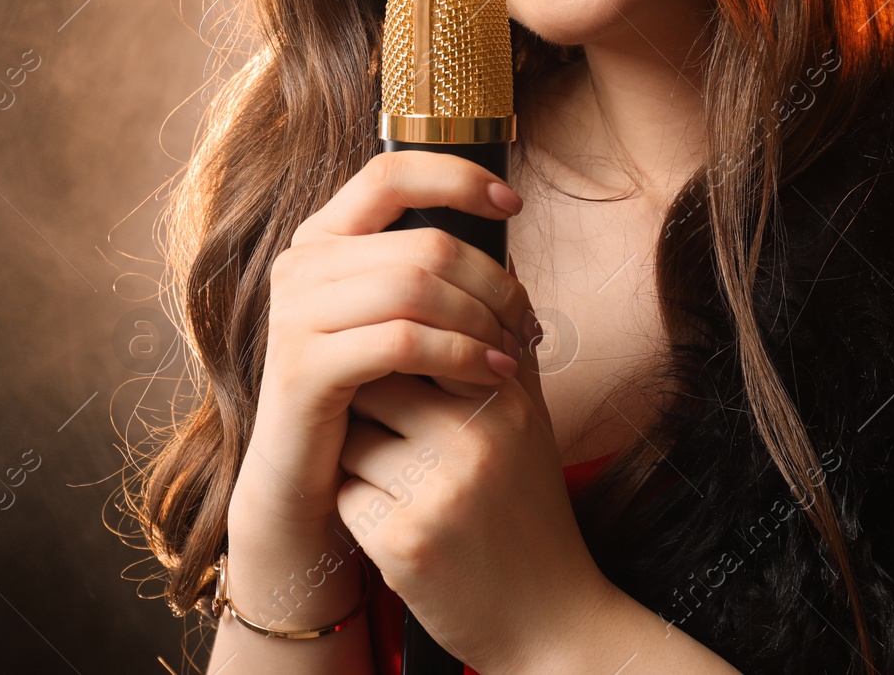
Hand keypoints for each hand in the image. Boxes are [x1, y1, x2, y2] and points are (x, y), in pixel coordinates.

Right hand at [226, 150, 533, 579]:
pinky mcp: (306, 367)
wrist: (306, 480)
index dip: (456, 178)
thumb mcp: (400, 318)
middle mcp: (300, 266)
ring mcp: (296, 315)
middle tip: (529, 319)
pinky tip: (493, 372)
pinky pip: (403, 341)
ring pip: (418, 287)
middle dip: (493, 279)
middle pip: (422, 243)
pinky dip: (460, 353)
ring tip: (516, 349)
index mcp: (323, 239)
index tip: (512, 204)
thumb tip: (504, 217)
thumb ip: (434, 269)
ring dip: (483, 318)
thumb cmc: (368, 394)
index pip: (390, 173)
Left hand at [336, 265, 612, 673]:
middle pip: (377, 379)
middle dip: (372, 404)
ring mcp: (439, 490)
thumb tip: (490, 273)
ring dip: (361, 460)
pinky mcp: (403, 541)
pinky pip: (345, 494)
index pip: (419, 333)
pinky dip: (358, 509)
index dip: (396, 353)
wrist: (548, 620)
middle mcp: (477, 437)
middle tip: (397, 439)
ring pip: (352, 436)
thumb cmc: (528, 511)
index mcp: (506, 400)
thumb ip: (505, 352)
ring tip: (407, 490)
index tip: (399, 378)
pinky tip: (398, 529)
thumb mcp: (530, 425)